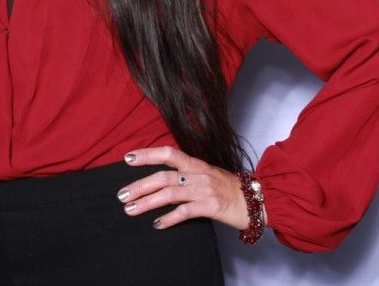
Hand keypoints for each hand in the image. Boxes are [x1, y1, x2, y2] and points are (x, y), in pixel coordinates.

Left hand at [117, 146, 252, 232]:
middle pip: (163, 177)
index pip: (169, 153)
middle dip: (140, 185)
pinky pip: (185, 212)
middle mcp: (199, 174)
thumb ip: (186, 173)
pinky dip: (169, 218)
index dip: (148, 154)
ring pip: (170, 194)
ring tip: (131, 209)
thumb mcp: (207, 174)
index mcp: (196, 164)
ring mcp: (205, 190)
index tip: (127, 158)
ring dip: (147, 202)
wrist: (256, 202)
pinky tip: (157, 223)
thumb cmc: (229, 189)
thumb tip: (161, 178)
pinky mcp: (212, 207)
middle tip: (122, 194)